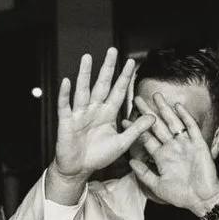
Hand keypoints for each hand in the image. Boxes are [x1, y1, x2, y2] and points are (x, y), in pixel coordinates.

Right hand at [52, 50, 153, 183]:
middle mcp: (94, 110)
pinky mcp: (67, 122)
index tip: (132, 62)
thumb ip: (136, 130)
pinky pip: (65, 106)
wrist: (78, 169)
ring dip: (85, 74)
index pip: (118, 91)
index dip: (124, 77)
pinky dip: (65, 94)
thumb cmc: (98, 156)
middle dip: (107, 68)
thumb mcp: (121, 143)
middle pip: (101, 85)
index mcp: (107, 113)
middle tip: (112, 51)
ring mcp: (80, 114)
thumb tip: (152, 117)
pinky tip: (67, 81)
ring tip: (87, 58)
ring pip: (83, 90)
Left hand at [130, 100, 218, 214]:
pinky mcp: (198, 144)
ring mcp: (185, 144)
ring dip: (165, 109)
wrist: (202, 199)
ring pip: (173, 123)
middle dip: (148, 113)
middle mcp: (172, 148)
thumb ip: (144, 174)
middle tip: (137, 99)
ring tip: (156, 96)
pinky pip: (191, 127)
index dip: (136, 129)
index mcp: (162, 157)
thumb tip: (130, 162)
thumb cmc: (181, 195)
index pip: (146, 139)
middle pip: (158, 126)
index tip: (125, 120)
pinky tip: (178, 106)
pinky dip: (185, 116)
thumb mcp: (157, 186)